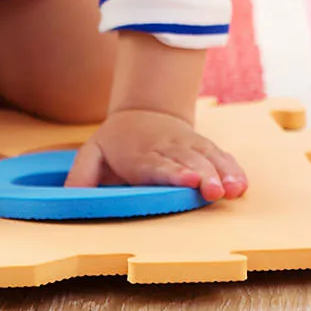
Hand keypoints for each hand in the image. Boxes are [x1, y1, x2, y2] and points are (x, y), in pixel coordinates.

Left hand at [66, 108, 247, 201]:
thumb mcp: (92, 153)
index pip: (157, 165)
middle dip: (203, 176)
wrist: (146, 110)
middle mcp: (168, 149)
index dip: (173, 174)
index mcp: (140, 154)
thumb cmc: (117, 143)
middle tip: (214, 191)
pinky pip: (220, 157)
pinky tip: (242, 184)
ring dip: (222, 174)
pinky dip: (232, 169)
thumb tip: (69, 200)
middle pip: (188, 163)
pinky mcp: (204, 148)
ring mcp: (189, 146)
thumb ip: (81, 177)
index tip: (188, 181)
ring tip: (235, 189)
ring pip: (208, 158)